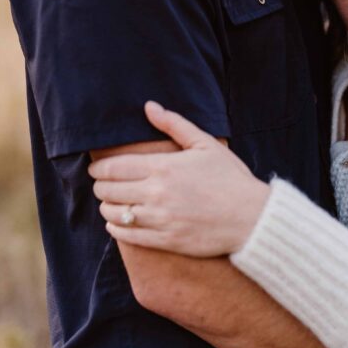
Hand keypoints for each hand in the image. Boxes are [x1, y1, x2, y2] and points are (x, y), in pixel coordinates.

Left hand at [88, 102, 270, 256]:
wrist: (252, 218)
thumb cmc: (230, 177)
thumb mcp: (205, 144)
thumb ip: (174, 124)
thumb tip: (149, 106)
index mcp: (163, 167)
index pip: (114, 168)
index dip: (98, 168)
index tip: (95, 168)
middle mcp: (156, 194)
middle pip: (108, 191)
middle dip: (100, 187)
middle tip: (102, 185)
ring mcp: (160, 219)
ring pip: (114, 214)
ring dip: (107, 208)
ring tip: (109, 203)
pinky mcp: (165, 241)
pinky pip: (128, 236)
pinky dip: (117, 229)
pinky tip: (118, 223)